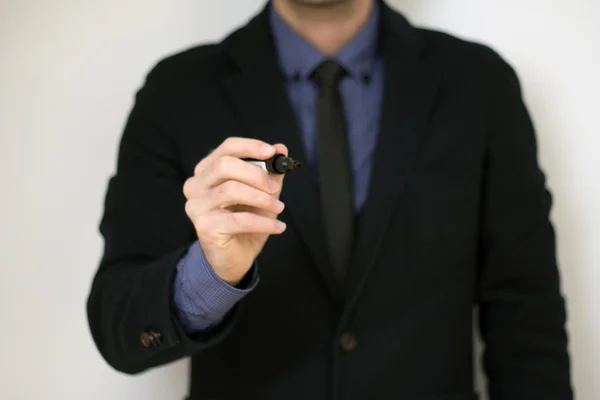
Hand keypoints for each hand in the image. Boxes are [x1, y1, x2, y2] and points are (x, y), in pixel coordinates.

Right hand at [183, 138, 287, 284]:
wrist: (234, 258)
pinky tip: (278, 227)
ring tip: (279, 208)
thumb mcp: (261, 194)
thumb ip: (269, 172)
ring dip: (262, 199)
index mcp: (207, 171)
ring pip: (231, 190)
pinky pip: (239, 219)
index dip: (250, 147)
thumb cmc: (245, 223)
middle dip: (256, 174)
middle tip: (275, 188)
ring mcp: (196, 205)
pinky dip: (263, 222)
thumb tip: (281, 148)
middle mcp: (196, 185)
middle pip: (225, 165)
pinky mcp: (204, 226)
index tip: (273, 152)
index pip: (227, 148)